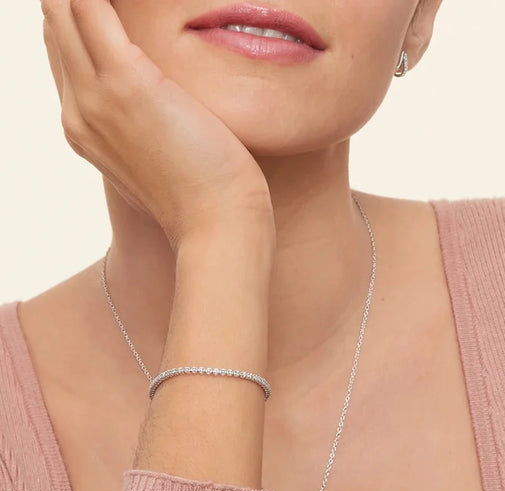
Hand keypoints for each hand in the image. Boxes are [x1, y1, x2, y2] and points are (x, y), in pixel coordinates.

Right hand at [41, 0, 274, 249]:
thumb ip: (139, 126)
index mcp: (86, 130)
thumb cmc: (200, 195)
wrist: (217, 225)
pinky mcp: (128, 83)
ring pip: (65, 10)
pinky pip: (91, 6)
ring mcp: (97, 97)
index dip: (78, 19)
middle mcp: (79, 112)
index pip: (66, 55)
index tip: (103, 6)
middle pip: (57, 27)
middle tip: (107, 0)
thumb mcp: (158, 159)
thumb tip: (154, 103)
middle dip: (76, 0)